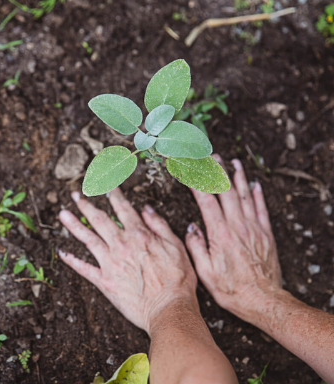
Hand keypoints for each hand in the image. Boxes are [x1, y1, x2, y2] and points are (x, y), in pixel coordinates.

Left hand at [59, 188, 197, 333]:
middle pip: (100, 220)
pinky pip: (84, 268)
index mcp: (139, 235)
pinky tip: (62, 253)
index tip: (107, 187)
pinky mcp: (104, 282)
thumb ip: (159, 225)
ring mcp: (110, 263)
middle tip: (75, 196)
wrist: (169, 308)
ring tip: (62, 214)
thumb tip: (146, 208)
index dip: (114, 195)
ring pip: (88, 239)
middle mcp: (121, 245)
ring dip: (74, 225)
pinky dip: (72, 261)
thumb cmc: (177, 279)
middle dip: (87, 205)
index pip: (123, 209)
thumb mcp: (176, 246)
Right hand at [185, 156, 282, 321]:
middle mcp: (237, 226)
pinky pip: (261, 209)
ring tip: (234, 162)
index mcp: (220, 234)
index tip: (189, 169)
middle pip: (226, 192)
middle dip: (218, 171)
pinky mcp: (266, 234)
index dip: (197, 182)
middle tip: (212, 156)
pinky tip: (255, 184)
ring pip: (245, 195)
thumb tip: (191, 227)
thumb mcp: (205, 272)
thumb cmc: (231, 289)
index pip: (206, 200)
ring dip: (239, 177)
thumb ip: (196, 246)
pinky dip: (258, 194)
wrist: (263, 300)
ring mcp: (253, 228)